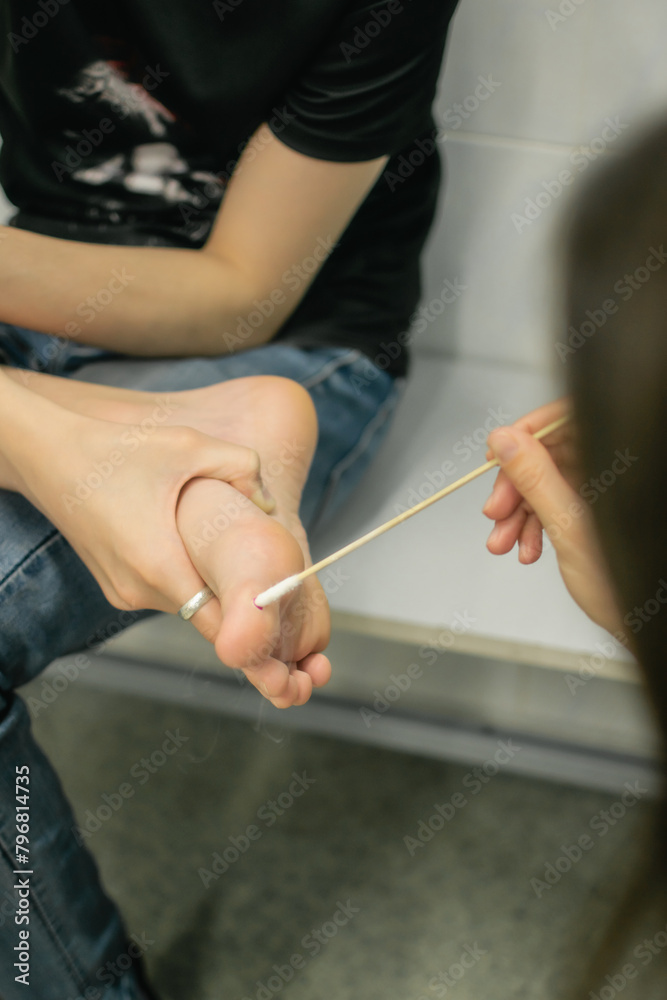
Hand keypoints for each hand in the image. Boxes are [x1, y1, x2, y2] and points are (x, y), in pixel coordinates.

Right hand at [13, 405, 274, 625]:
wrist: (51, 457)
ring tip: (235, 559)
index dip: (253, 625)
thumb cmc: (118, 450)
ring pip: (188, 605)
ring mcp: (124, 593)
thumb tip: (270, 505)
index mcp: (159, 563)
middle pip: (208, 614)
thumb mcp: (190, 445)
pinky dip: (187, 579)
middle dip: (238, 601)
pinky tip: (197, 550)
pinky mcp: (116, 587)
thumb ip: (243, 468)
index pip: (219, 624)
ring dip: (212, 586)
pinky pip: (166, 594)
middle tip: (270, 581)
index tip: (281, 616)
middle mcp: (138, 590)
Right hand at [483, 399, 623, 633]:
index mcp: (612, 462)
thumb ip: (534, 477)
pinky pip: (551, 507)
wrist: (639, 622)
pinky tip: (526, 549)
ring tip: (504, 541)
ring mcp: (597, 492)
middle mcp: (607, 471)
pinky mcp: (588, 513)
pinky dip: (532, 528)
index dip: (525, 433)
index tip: (497, 454)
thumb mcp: (567, 524)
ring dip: (517, 514)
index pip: (564, 420)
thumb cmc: (625, 581)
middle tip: (496, 511)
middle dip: (514, 487)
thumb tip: (506, 441)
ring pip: (544, 486)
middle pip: (547, 456)